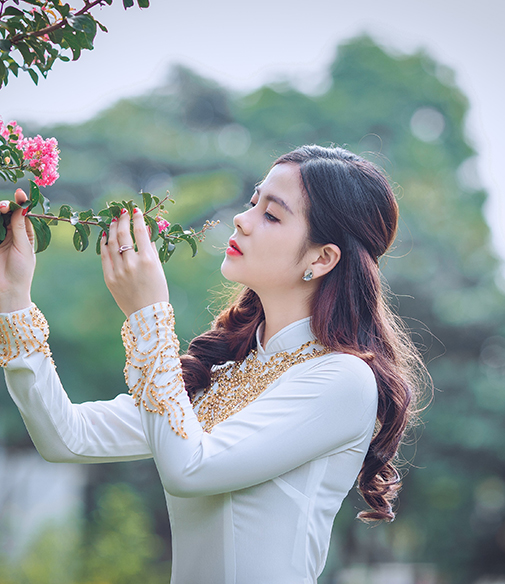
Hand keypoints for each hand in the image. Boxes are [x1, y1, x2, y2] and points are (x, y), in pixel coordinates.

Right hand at [0, 189, 34, 312]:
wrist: (8, 290)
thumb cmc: (21, 270)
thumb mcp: (24, 247)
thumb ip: (19, 227)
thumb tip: (22, 207)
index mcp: (24, 234)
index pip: (21, 214)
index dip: (20, 203)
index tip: (20, 192)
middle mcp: (10, 233)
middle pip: (6, 213)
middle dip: (5, 206)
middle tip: (4, 206)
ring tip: (0, 209)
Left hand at [101, 207, 168, 316]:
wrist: (146, 314)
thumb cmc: (157, 290)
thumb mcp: (158, 268)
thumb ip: (151, 249)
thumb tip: (146, 231)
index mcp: (148, 260)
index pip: (140, 232)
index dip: (137, 218)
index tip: (136, 210)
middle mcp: (132, 264)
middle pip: (124, 234)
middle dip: (123, 220)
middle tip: (123, 212)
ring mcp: (119, 271)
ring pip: (112, 243)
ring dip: (113, 229)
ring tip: (114, 221)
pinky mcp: (110, 278)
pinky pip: (104, 257)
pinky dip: (104, 244)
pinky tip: (106, 236)